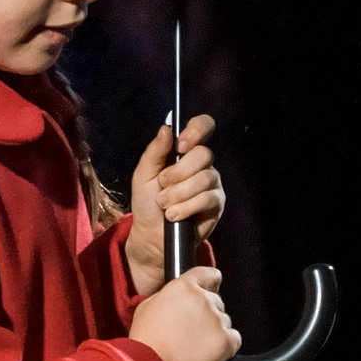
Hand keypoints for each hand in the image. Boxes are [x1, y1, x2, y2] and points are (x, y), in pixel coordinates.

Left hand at [125, 115, 226, 297]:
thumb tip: (166, 129)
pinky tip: (174, 215)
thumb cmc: (147, 202)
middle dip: (178, 172)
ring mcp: (212, 184)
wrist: (150, 234)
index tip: (180, 145)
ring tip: (164, 205)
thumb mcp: (143, 174)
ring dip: (178, 193)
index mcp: (185, 151)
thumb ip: (154, 151)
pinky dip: (186, 207)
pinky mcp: (217, 204)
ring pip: (204, 178)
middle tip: (162, 184)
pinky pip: (207, 199)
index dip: (196, 130)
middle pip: (204, 154)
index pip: (203, 126)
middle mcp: (203, 164)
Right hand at [129, 267, 242, 360]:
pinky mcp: (226, 341)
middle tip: (191, 328)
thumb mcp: (147, 305)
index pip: (211, 274)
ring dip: (214, 329)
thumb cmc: (146, 339)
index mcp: (185, 287)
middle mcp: (204, 300)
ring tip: (196, 343)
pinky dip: (225, 345)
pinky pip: (234, 338)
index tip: (208, 291)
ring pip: (225, 320)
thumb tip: (178, 298)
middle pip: (217, 301)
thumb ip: (168, 295)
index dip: (210, 284)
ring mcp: (217, 320)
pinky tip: (208, 351)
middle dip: (207, 312)